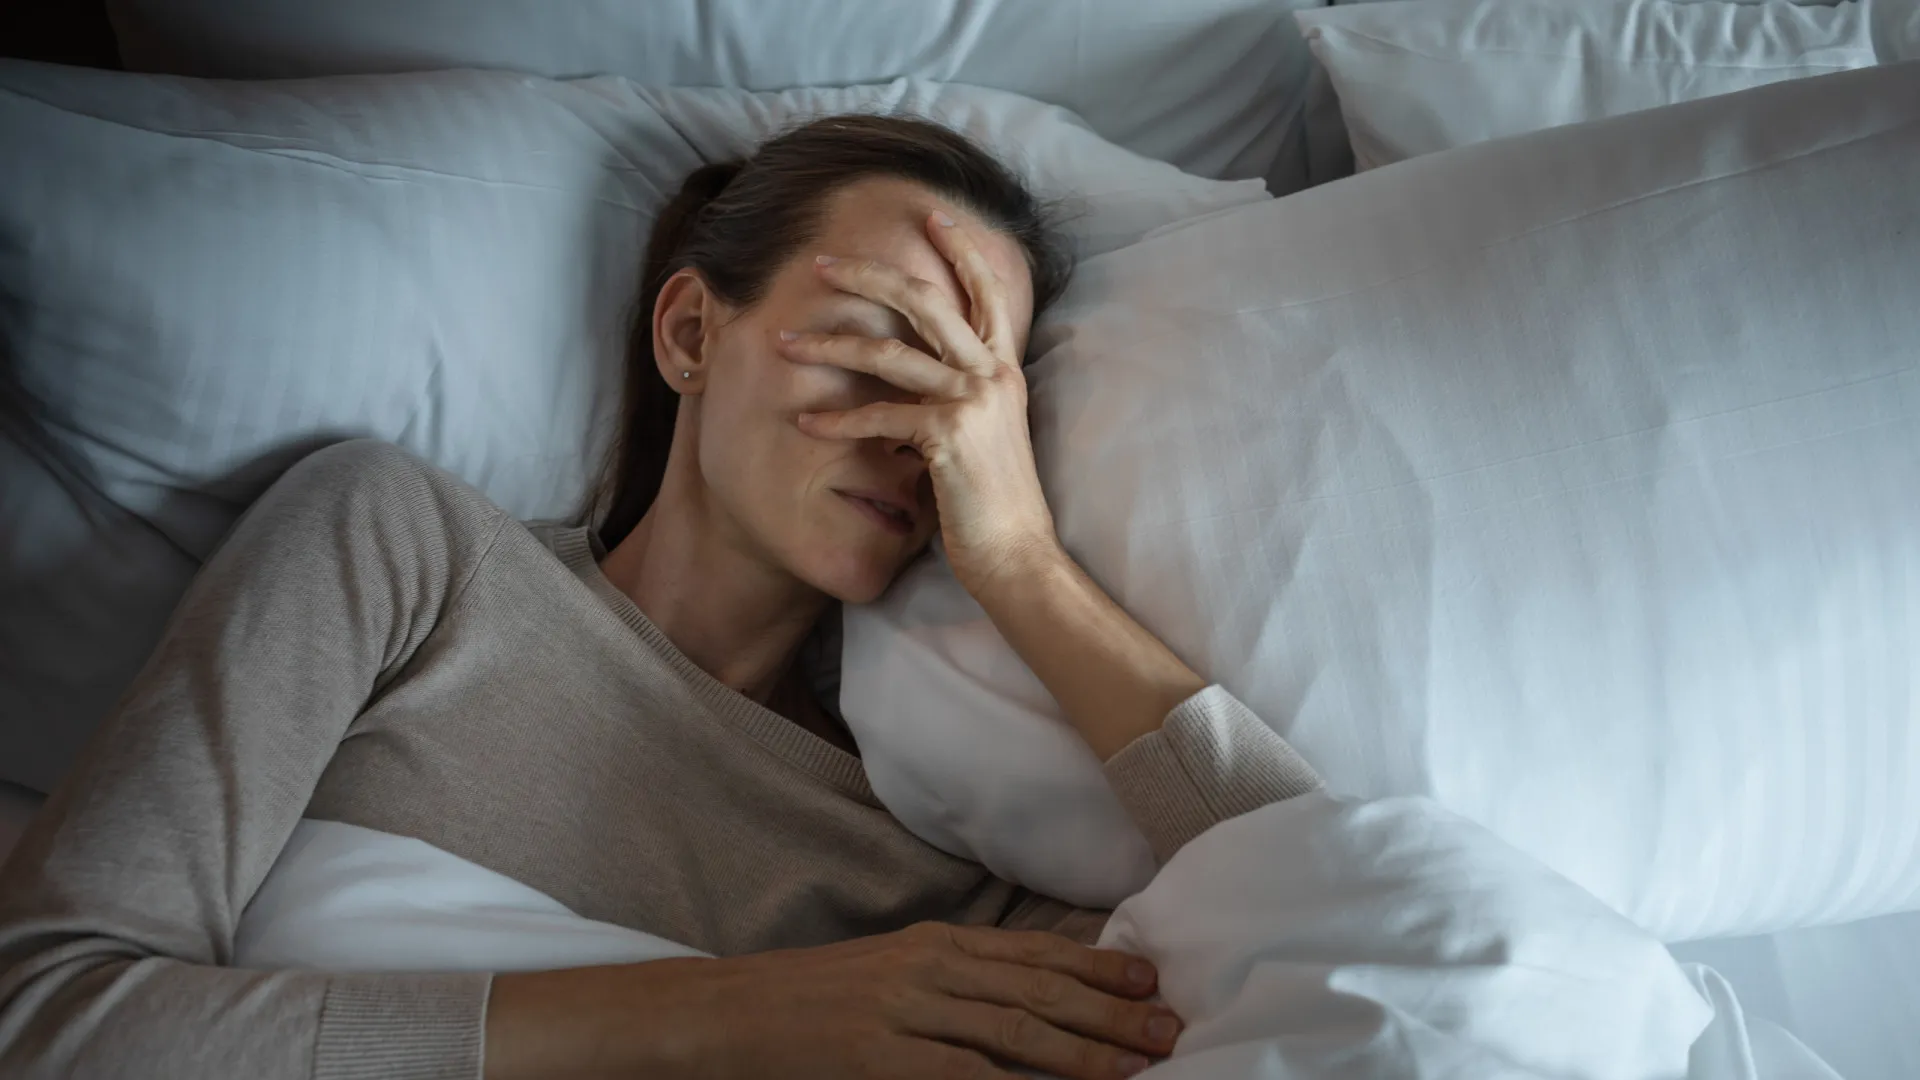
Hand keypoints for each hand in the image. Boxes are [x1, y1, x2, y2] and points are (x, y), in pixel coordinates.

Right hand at [489, 922, 1181, 1078]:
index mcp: (934, 942)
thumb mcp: (889, 973)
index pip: (1033, 953)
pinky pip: (964, 1077)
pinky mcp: (881, 1059)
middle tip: (1171, 1031)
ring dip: (1084, 1054)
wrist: (725, 1012)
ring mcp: (906, 1014)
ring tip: (1137, 1068)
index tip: (1150, 982)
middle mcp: (929, 969)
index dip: (1097, 967)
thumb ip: (952, 984)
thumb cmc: (811, 1001)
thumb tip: (1020, 1002)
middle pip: (1039, 991)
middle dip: (1111, 1014)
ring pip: (1014, 1034)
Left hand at [780, 211, 1061, 595]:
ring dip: (829, 344)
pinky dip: (837, 421)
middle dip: (868, 272)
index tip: (930, 213)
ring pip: (888, 352)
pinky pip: (878, 417)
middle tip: (821, 261)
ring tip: (785, 342)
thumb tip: (918, 372)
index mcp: (1003, 368)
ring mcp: (972, 402)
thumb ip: (960, 394)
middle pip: (925, 299)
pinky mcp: (947, 437)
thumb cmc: (994, 502)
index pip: (986, 290)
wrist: (1018, 556)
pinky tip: (807, 424)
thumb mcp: (987, 432)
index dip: (961, 247)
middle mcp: (991, 374)